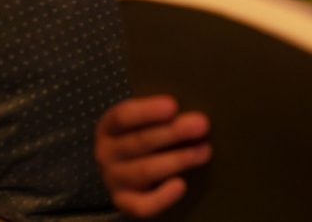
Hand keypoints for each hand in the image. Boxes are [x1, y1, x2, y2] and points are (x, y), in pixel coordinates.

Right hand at [94, 95, 211, 217]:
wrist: (126, 169)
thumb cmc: (142, 135)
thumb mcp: (144, 119)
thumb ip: (162, 114)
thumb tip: (193, 113)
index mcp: (109, 127)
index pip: (123, 116)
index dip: (148, 111)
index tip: (173, 106)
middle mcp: (106, 153)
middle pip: (139, 142)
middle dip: (173, 133)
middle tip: (202, 124)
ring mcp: (114, 180)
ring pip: (145, 171)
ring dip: (178, 160)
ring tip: (204, 151)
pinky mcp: (124, 203)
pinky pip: (142, 205)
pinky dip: (162, 197)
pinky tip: (181, 184)